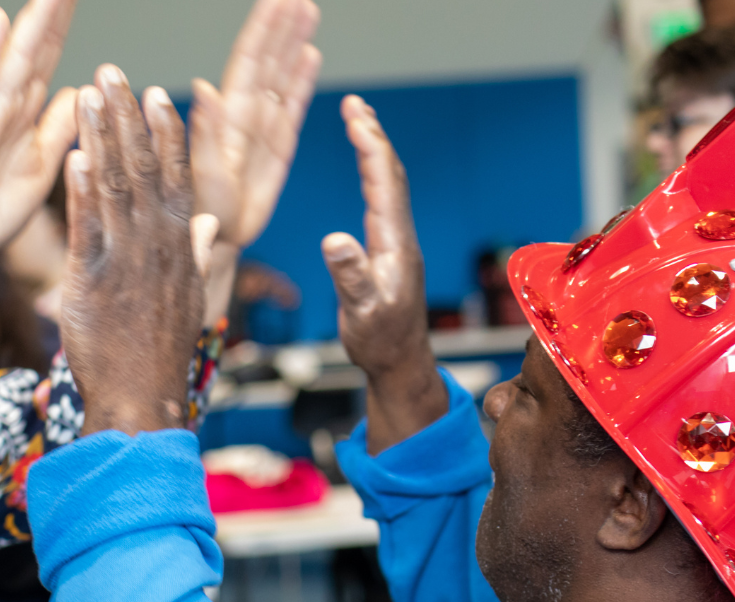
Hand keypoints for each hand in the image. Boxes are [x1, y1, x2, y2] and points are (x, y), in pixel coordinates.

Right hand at [0, 0, 81, 271]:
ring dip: (31, 21)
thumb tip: (78, 91)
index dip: (62, 23)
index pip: (47, 57)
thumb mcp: (41, 166)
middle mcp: (3, 105)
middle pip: (34, 47)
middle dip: (52, 10)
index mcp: (23, 114)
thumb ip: (58, 129)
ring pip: (13, 58)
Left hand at [62, 66, 217, 435]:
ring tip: (89, 96)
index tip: (156, 94)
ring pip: (115, 187)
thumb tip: (211, 221)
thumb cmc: (160, 353)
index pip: (176, 177)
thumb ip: (197, 252)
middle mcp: (157, 246)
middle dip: (127, 117)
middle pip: (144, 169)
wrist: (141, 400)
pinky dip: (81, 191)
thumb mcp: (190, 298)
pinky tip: (74, 156)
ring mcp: (125, 262)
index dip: (165, 133)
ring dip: (101, 137)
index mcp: (179, 246)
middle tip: (112, 73)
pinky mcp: (91, 282)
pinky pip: (87, 229)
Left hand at [190, 0, 320, 247]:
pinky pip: (293, 108)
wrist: (210, 242)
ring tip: (307, 11)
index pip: (248, 60)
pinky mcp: (278, 149)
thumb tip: (204, 88)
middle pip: (267, 60)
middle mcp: (244, 115)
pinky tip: (310, 56)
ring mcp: (263, 129)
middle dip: (282, 26)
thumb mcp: (195, 171)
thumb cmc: (195, 212)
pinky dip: (302, 81)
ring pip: (282, 76)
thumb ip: (201, 130)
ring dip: (294, 44)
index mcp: (226, 115)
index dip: (263, 28)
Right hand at [320, 95, 447, 453]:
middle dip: (373, 135)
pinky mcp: (391, 250)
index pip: (384, 183)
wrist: (398, 364)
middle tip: (355, 104)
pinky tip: (367, 169)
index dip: (370, 146)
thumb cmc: (378, 342)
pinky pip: (384, 200)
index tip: (355, 115)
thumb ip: (350, 276)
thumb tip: (335, 240)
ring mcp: (397, 242)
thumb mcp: (360, 311)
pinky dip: (374, 173)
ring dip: (375, 150)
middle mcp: (400, 237)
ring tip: (360, 121)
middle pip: (391, 174)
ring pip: (389, 184)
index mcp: (394, 244)